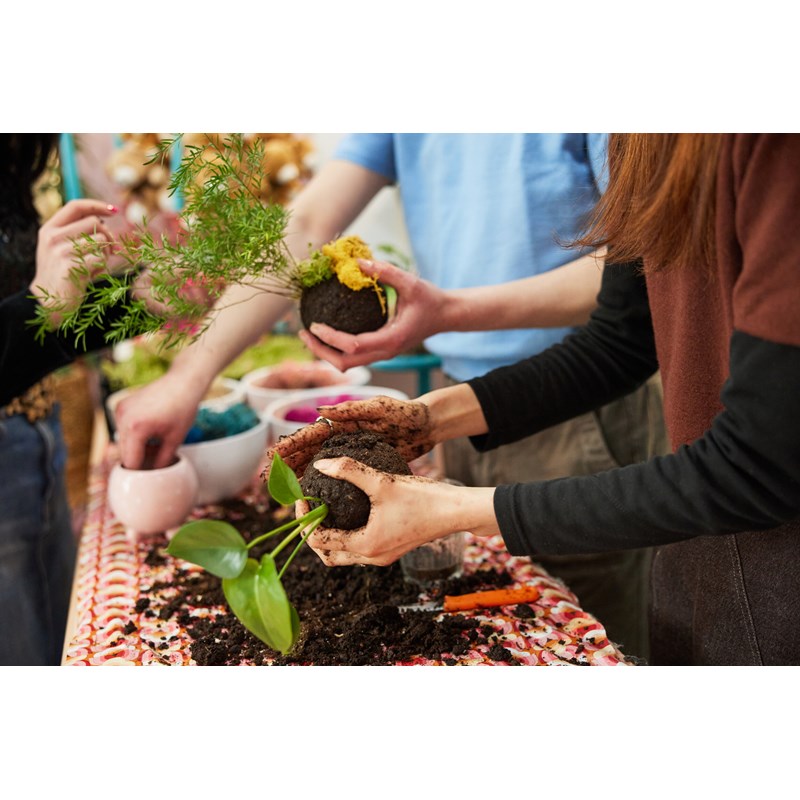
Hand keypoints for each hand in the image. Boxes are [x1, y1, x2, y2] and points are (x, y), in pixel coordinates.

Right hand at [30, 199, 116, 316]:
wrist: (48, 303)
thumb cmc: (63, 276)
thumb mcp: (62, 250)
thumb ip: (77, 235)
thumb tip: (105, 222)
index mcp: (49, 229)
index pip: (75, 206)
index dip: (97, 205)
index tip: (114, 211)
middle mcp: (52, 237)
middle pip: (94, 223)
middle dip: (108, 236)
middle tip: (110, 250)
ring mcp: (60, 251)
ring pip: (100, 241)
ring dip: (106, 254)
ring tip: (95, 266)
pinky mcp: (71, 266)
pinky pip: (100, 258)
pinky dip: (103, 267)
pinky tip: (92, 275)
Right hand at [115, 370, 205, 468]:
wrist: (182, 382)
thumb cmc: (183, 408)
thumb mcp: (175, 439)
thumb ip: (162, 460)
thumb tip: (154, 476)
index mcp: (136, 428)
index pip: (130, 462)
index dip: (140, 472)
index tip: (147, 478)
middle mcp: (123, 418)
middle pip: (123, 452)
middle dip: (137, 459)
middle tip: (154, 461)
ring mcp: (120, 410)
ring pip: (122, 440)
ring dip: (134, 446)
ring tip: (154, 444)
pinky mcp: (121, 405)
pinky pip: (123, 427)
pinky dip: (133, 434)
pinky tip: (150, 431)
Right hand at [263, 394, 434, 479]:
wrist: (427, 426)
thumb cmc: (405, 413)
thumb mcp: (380, 408)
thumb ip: (353, 409)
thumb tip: (321, 410)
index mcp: (342, 422)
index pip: (310, 434)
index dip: (290, 445)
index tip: (271, 455)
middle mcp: (342, 437)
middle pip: (308, 452)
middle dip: (286, 464)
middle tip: (266, 479)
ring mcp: (350, 452)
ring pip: (318, 466)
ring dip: (299, 476)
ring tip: (281, 491)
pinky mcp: (362, 465)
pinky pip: (338, 477)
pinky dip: (323, 486)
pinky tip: (315, 499)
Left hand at [298, 258, 446, 369]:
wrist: (446, 315)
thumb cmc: (430, 299)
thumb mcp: (411, 282)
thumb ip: (386, 272)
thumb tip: (358, 263)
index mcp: (392, 339)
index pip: (353, 346)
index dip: (330, 338)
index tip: (314, 324)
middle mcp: (386, 352)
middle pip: (345, 363)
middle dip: (321, 351)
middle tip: (303, 332)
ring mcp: (383, 354)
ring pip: (348, 364)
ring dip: (327, 353)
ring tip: (310, 335)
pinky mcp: (381, 351)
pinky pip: (354, 356)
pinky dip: (337, 349)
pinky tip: (326, 333)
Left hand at [300, 457, 496, 565]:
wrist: (456, 511)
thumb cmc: (422, 498)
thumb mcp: (382, 481)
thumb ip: (349, 471)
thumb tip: (320, 464)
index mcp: (364, 545)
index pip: (318, 540)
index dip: (304, 518)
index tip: (303, 495)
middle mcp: (371, 557)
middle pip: (327, 553)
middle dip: (312, 532)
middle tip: (309, 506)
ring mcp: (382, 556)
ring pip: (342, 553)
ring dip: (329, 535)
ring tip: (324, 508)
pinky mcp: (391, 548)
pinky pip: (358, 547)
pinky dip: (346, 534)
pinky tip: (349, 509)